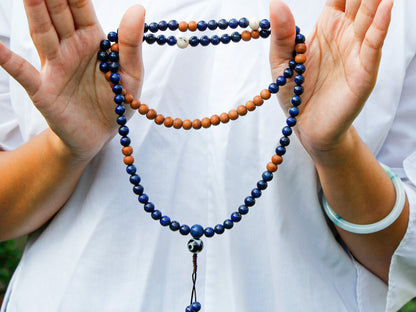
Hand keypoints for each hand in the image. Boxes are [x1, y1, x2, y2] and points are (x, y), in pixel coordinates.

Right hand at [0, 0, 144, 161]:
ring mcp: (54, 66)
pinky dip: (7, 59)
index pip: (80, 7)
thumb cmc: (116, 101)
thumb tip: (138, 8)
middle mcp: (70, 47)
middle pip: (57, 13)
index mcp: (93, 40)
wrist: (100, 135)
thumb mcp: (131, 74)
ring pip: (42, 33)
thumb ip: (131, 44)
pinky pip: (23, 72)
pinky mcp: (43, 89)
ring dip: (34, 12)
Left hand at [269, 0, 392, 155]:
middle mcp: (346, 35)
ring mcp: (357, 52)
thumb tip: (276, 3)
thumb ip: (282, 34)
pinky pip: (373, 45)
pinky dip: (380, 26)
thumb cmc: (295, 92)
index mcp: (327, 27)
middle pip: (359, 1)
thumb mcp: (281, 61)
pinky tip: (384, 6)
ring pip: (370, 18)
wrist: (306, 126)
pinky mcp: (364, 72)